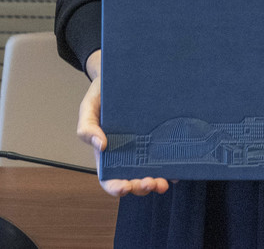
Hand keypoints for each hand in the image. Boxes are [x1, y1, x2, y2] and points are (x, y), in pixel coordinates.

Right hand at [76, 51, 169, 197]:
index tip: (125, 187)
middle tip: (150, 182)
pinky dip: (171, 170)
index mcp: (107, 153)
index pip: (109, 178)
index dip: (116, 187)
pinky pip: (165, 160)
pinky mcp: (157, 140)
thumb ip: (87, 127)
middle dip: (140, 187)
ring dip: (156, 183)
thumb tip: (101, 146)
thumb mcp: (89, 107)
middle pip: (132, 181)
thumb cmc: (102, 94)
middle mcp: (126, 155)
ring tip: (163, 182)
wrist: (121, 76)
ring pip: (149, 175)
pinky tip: (176, 171)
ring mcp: (143, 149)